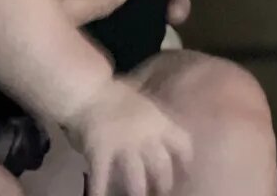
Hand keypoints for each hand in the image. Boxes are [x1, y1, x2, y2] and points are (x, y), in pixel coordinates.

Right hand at [65, 78, 193, 195]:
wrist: (89, 90)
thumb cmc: (116, 94)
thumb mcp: (145, 103)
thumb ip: (156, 120)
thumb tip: (165, 134)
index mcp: (159, 122)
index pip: (183, 143)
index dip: (187, 160)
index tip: (187, 172)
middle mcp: (145, 136)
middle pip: (162, 166)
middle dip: (164, 184)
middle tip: (163, 192)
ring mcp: (123, 145)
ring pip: (136, 177)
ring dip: (138, 191)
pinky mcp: (100, 151)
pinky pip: (102, 176)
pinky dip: (100, 190)